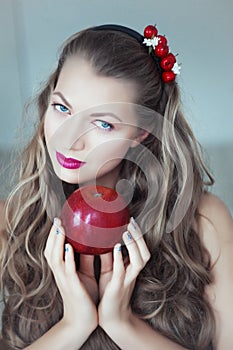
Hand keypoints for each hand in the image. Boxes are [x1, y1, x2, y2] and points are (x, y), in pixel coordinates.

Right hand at [44, 218, 97, 342]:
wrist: (83, 321)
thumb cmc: (84, 297)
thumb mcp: (84, 274)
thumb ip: (84, 260)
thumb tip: (90, 243)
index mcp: (63, 271)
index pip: (53, 250)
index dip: (53, 236)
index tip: (58, 221)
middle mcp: (61, 274)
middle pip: (50, 251)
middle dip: (53, 236)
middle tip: (57, 220)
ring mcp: (65, 280)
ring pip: (56, 258)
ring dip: (57, 243)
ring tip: (60, 229)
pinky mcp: (73, 287)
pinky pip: (68, 270)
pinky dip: (67, 258)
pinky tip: (68, 247)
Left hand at [98, 218, 150, 334]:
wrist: (111, 318)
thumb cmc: (109, 292)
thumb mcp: (109, 271)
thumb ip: (108, 256)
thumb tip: (101, 239)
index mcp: (130, 268)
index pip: (140, 248)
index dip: (138, 234)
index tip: (130, 219)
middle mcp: (132, 273)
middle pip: (144, 252)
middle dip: (139, 236)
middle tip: (131, 221)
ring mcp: (127, 280)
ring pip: (139, 260)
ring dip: (134, 245)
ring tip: (126, 231)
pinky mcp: (118, 288)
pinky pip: (122, 272)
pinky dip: (120, 259)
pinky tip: (117, 248)